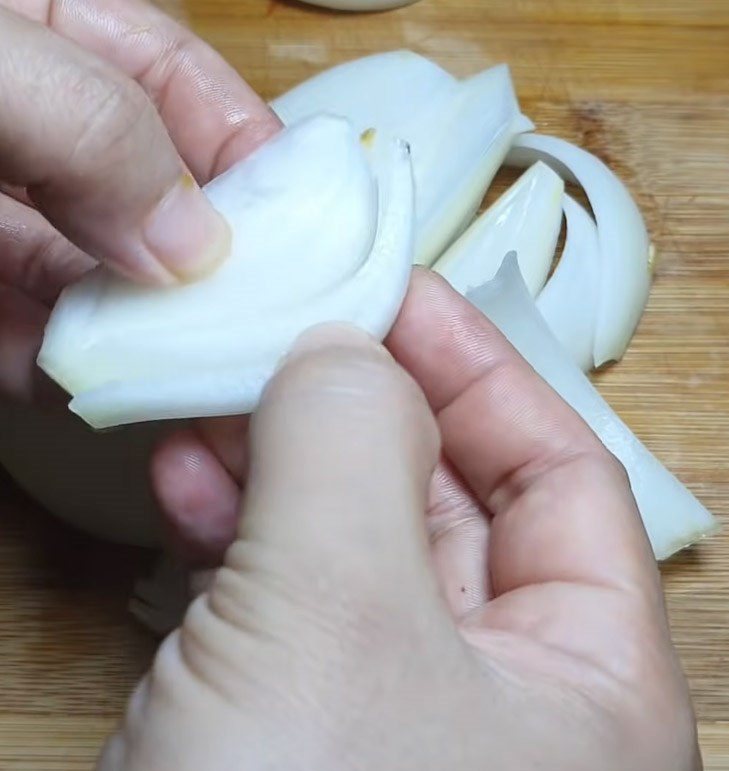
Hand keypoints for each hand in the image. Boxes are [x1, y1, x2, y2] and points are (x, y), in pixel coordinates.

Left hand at [0, 0, 281, 401]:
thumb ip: (98, 129)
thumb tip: (195, 246)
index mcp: (56, 31)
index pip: (185, 88)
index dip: (251, 153)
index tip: (304, 229)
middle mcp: (40, 123)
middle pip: (153, 196)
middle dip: (204, 260)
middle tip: (255, 322)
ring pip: (93, 271)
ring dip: (137, 325)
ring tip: (179, 369)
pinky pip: (21, 323)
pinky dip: (54, 360)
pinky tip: (77, 382)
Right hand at [92, 270, 701, 770]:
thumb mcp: (339, 620)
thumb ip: (353, 450)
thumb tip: (344, 350)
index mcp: (593, 691)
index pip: (559, 474)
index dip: (477, 370)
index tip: (395, 293)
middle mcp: (512, 711)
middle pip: (450, 502)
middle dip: (366, 409)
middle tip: (296, 334)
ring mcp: (401, 729)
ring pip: (355, 546)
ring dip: (287, 462)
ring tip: (222, 400)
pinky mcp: (305, 749)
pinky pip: (288, 605)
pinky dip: (240, 532)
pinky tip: (191, 485)